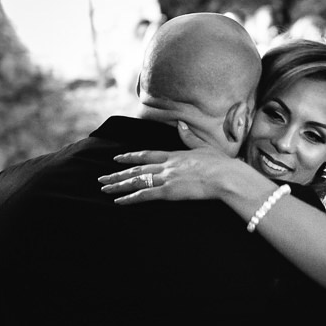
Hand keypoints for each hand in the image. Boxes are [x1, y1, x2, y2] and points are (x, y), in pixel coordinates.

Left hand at [98, 147, 233, 204]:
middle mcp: (166, 165)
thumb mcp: (204, 147)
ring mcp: (166, 178)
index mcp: (174, 155)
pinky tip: (118, 201)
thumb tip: (180, 124)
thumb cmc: (220, 164)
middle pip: (136, 169)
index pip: (146, 155)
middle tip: (101, 178)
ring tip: (104, 189)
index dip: (130, 157)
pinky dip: (130, 198)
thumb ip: (189, 137)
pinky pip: (144, 195)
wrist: (225, 176)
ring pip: (136, 181)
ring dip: (118, 185)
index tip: (116, 158)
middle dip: (117, 173)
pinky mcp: (169, 191)